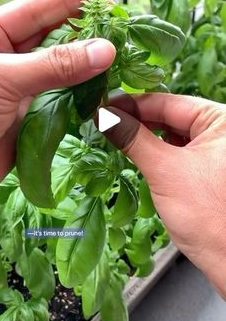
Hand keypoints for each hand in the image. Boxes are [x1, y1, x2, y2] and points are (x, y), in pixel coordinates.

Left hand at [0, 0, 114, 185]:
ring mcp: (21, 85)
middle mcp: (7, 57)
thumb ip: (54, 64)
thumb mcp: (4, 78)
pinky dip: (81, 91)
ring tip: (117, 49)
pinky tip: (102, 81)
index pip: (34, 8)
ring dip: (86, 61)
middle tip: (116, 20)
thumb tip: (103, 50)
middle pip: (51, 35)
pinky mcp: (32, 112)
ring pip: (60, 67)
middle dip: (82, 28)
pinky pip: (62, 96)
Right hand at [104, 93, 225, 297]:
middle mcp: (219, 131)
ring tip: (116, 138)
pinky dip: (154, 151)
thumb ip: (133, 139)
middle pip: (169, 115)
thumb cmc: (213, 219)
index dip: (132, 104)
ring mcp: (212, 149)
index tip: (105, 107)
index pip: (168, 102)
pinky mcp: (204, 167)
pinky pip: (174, 150)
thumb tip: (106, 117)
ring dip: (143, 137)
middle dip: (136, 121)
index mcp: (221, 120)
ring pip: (169, 133)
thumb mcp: (165, 170)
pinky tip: (136, 154)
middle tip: (106, 123)